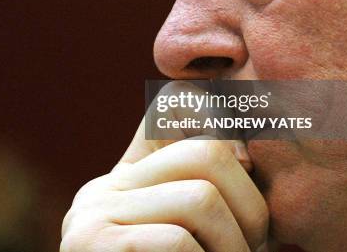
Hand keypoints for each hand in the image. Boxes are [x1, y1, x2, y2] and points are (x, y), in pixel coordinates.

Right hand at [61, 116, 268, 251]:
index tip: (249, 162)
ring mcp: (92, 217)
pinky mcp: (95, 246)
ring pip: (201, 197)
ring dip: (238, 246)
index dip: (219, 120)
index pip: (170, 109)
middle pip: (206, 154)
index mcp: (122, 183)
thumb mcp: (187, 243)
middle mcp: (102, 191)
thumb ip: (200, 199)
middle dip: (251, 206)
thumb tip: (246, 153)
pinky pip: (179, 238)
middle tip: (253, 248)